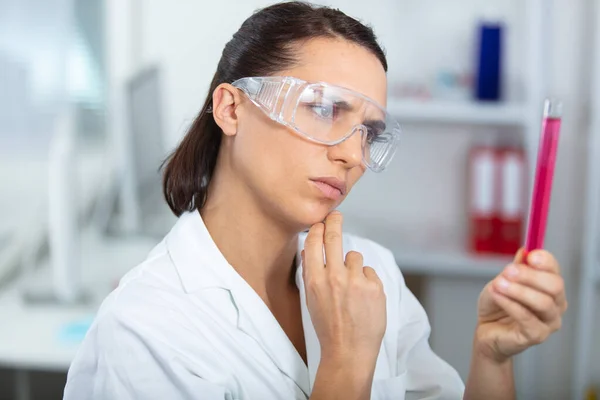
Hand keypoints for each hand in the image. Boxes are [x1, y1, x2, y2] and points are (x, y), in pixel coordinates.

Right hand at [302, 211, 386, 362]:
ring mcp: (355, 281)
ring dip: (353, 266)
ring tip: (352, 288)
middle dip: (335, 221)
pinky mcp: (374, 287)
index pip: (314, 243)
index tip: (322, 222)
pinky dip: (367, 281)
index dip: (318, 229)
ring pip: (355, 256)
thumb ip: (311, 274)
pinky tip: (363, 299)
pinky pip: (370, 272)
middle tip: (337, 215)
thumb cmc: (328, 327)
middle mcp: (334, 276)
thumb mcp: (311, 300)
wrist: (348, 352)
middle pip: (335, 237)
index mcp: (314, 280)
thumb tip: (309, 251)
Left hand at [475, 248, 566, 362]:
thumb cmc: (497, 305)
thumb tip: (524, 251)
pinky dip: (510, 304)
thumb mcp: (501, 281)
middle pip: (555, 285)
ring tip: (498, 284)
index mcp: (550, 287)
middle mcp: (556, 304)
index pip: (555, 270)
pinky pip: (526, 317)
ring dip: (518, 290)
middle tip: (508, 271)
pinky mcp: (537, 336)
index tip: (530, 255)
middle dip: (530, 276)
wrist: (486, 330)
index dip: (545, 261)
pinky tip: (497, 296)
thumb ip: (514, 269)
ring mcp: (549, 322)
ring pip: (543, 302)